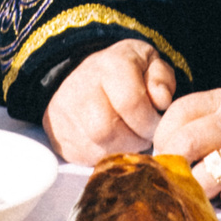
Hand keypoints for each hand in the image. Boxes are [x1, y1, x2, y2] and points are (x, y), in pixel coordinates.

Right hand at [42, 39, 176, 164]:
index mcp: (110, 65)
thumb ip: (161, 78)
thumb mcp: (149, 63)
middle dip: (135, 139)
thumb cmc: (126, 72)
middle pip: (108, 129)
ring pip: (97, 146)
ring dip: (122, 149)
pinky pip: (86, 157)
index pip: (131, 102)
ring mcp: (65, 113)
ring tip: (130, 137)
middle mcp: (82, 87)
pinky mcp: (59, 135)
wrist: (85, 76)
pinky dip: (106, 155)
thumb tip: (160, 101)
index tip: (156, 122)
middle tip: (143, 134)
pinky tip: (114, 143)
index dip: (150, 121)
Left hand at [150, 86, 220, 212]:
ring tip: (214, 186)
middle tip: (176, 177)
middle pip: (183, 145)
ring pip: (202, 179)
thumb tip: (162, 149)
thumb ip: (204, 120)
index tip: (163, 151)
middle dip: (173, 166)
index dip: (163, 135)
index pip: (179, 113)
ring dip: (202, 189)